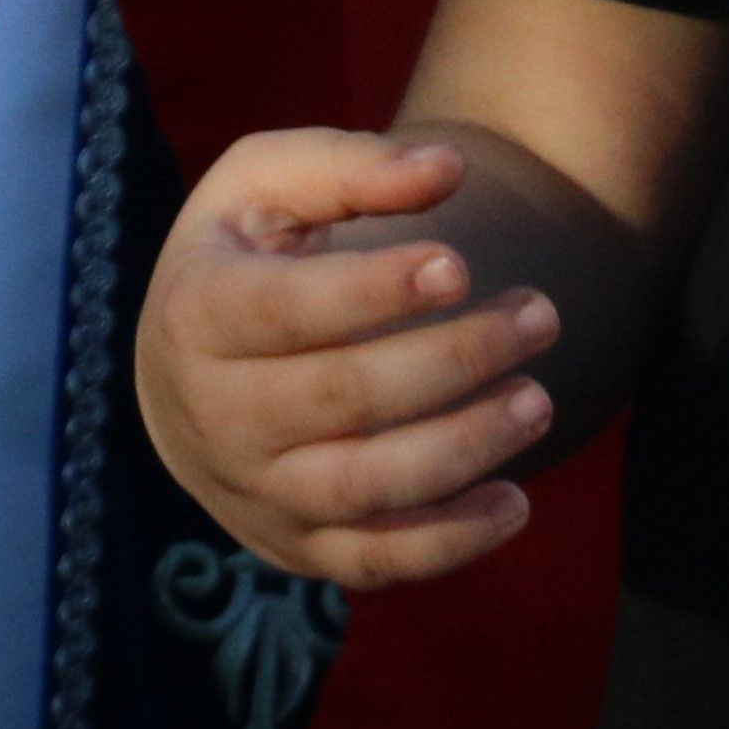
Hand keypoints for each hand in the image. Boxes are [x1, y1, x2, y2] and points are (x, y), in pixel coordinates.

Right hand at [130, 125, 560, 588]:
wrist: (188, 377)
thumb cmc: (244, 261)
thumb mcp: (265, 186)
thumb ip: (349, 166)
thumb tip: (447, 168)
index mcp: (194, 313)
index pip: (285, 310)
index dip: (375, 290)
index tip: (459, 262)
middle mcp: (212, 414)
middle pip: (342, 398)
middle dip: (455, 357)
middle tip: (540, 314)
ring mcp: (253, 489)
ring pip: (365, 486)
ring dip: (466, 446)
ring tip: (538, 399)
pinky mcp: (294, 545)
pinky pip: (375, 562)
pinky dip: (451, 544)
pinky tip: (516, 502)